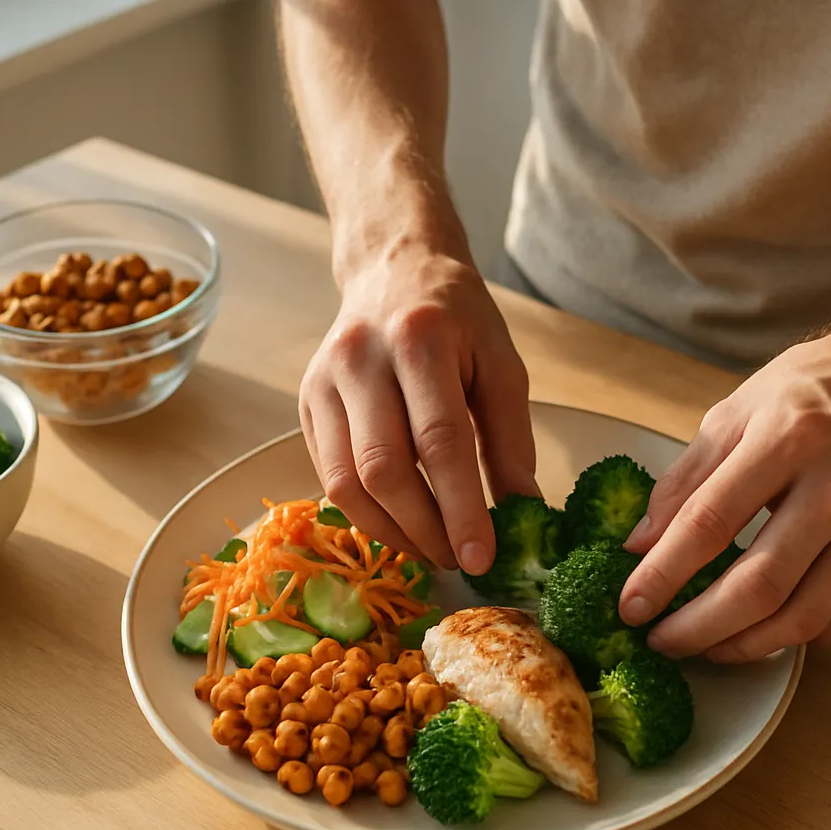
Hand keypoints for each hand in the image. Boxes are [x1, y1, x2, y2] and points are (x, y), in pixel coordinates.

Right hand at [299, 244, 536, 572]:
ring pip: (345, 482)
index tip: (482, 557)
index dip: (461, 507)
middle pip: (384, 468)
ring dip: (392, 532)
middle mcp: (361, 358)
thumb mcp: (502, 365)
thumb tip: (524, 513)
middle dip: (424, 529)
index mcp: (420, 340)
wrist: (394, 268)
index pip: (439, 440)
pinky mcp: (305, 402)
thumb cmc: (458, 319)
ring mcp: (323, 381)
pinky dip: (367, 514)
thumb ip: (512, 439)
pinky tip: (401, 525)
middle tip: (459, 561)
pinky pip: (328, 476)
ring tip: (433, 550)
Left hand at [619, 316, 830, 661]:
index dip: (662, 574)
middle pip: (759, 585)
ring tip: (706, 647)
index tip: (631, 606)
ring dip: (743, 645)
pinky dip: (793, 636)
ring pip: (802, 615)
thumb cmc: (814, 388)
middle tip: (661, 640)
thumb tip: (641, 544)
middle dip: (698, 627)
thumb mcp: (737, 410)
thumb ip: (686, 478)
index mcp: (788, 439)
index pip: (710, 522)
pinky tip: (760, 632)